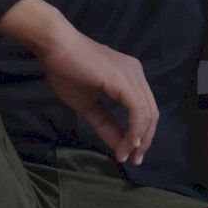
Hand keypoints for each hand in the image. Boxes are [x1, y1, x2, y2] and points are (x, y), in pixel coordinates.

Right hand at [2, 1, 157, 165]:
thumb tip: (120, 148)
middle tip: (133, 160)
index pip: (144, 110)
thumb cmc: (68, 72)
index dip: (140, 135)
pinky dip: (135, 128)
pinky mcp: (124, 79)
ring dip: (139, 139)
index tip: (128, 155)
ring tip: (127, 155)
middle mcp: (137, 74)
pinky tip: (128, 143)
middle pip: (151, 113)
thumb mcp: (89, 106)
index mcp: (130, 78)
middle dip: (144, 140)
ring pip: (147, 112)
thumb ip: (106, 125)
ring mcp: (133, 75)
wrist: (56, 48)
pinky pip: (137, 109)